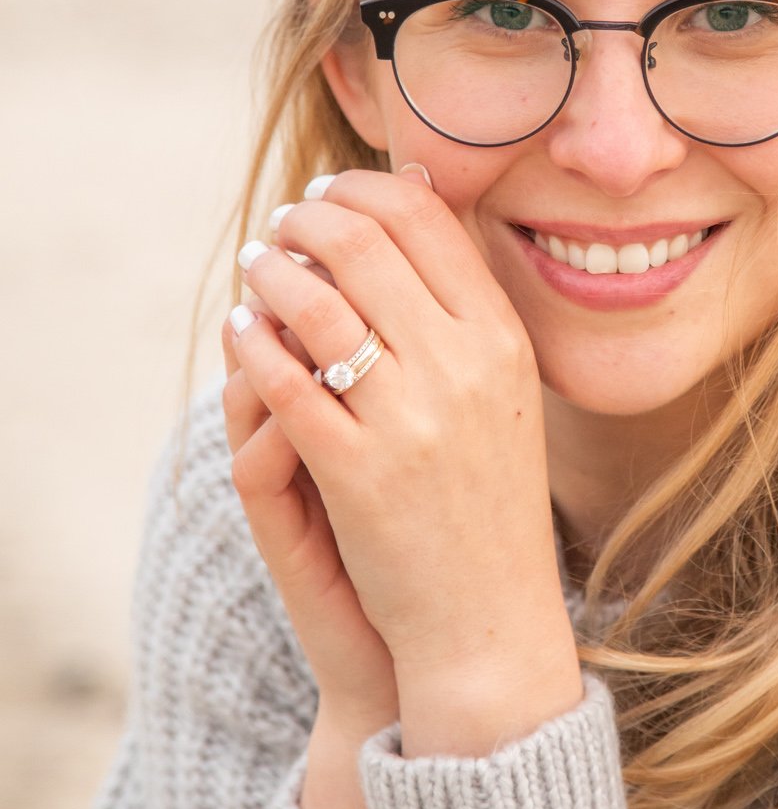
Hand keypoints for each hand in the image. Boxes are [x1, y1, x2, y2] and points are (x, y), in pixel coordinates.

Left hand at [225, 167, 580, 746]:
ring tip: (255, 264)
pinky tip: (240, 330)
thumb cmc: (490, 499)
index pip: (426, 220)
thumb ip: (466, 309)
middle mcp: (465, 368)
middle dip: (308, 218)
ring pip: (316, 303)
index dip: (365, 189)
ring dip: (271, 269)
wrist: (488, 618)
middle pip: (365, 244)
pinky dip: (252, 343)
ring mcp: (411, 419)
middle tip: (284, 223)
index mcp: (504, 340)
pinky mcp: (356, 472)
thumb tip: (420, 203)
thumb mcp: (506, 392)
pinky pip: (285, 381)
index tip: (331, 194)